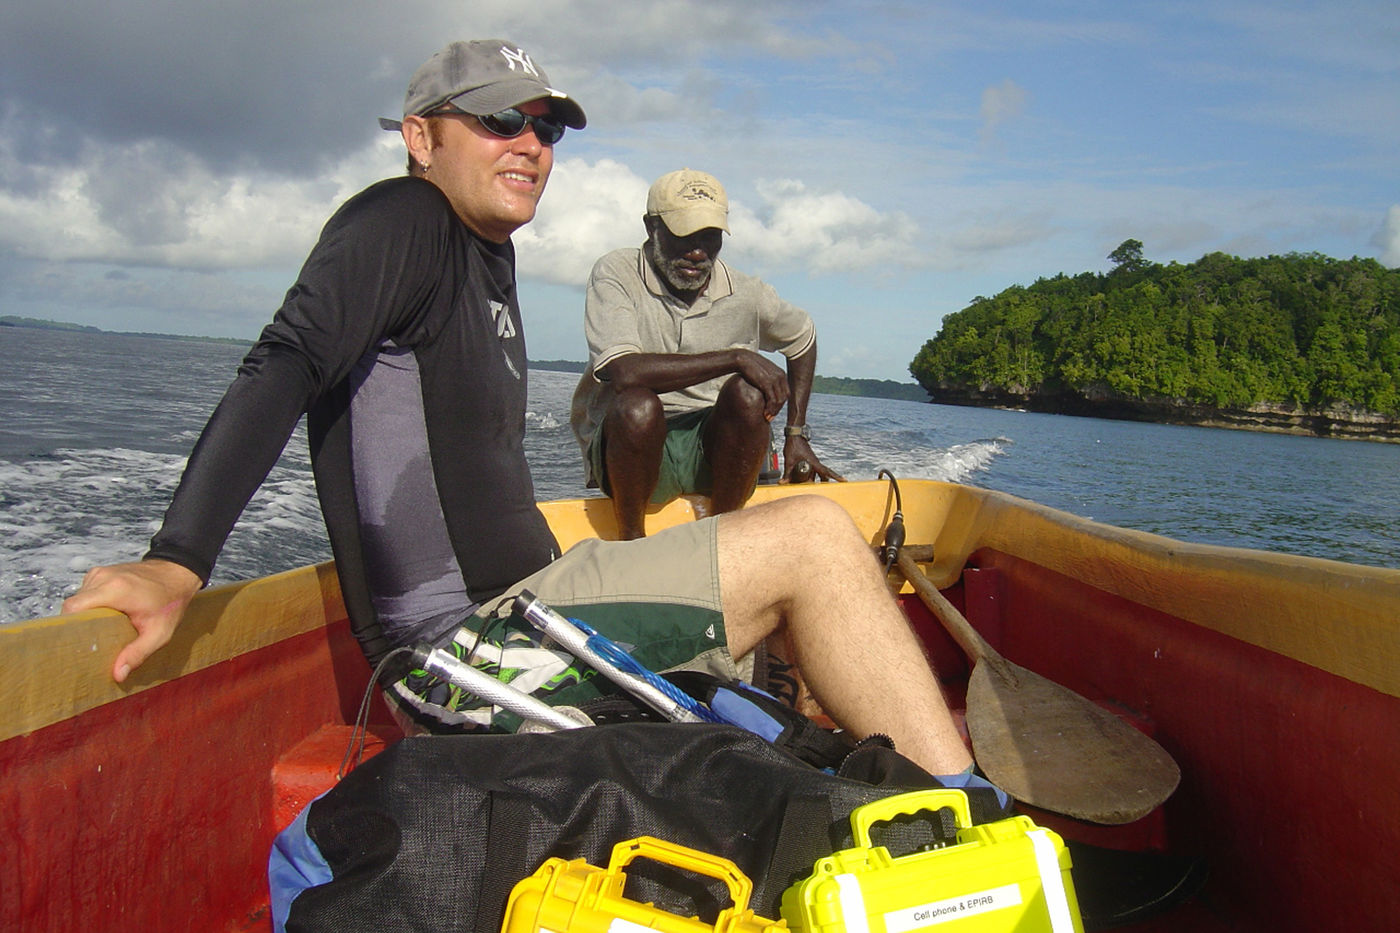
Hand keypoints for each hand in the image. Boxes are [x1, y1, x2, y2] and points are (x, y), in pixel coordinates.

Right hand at [62, 559, 202, 682]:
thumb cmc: (171, 602)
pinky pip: (87, 593)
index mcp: (114, 589)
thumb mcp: (159, 633)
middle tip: (97, 639)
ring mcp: (101, 572)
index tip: (80, 642)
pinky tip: (110, 613)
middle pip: (73, 606)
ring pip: (79, 599)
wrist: (178, 574)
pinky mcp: (101, 572)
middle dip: (82, 624)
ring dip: (88, 614)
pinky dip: (93, 604)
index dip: (72, 626)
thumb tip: (118, 674)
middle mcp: (103, 577)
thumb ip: (138, 653)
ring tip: (107, 624)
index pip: (73, 608)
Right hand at [733, 350, 788, 418]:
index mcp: (781, 374)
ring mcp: (775, 380)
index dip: (780, 403)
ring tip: (767, 417)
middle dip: (778, 409)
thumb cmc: (750, 366)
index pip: (786, 392)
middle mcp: (781, 376)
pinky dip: (770, 409)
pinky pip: (772, 400)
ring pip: (779, 400)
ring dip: (774, 411)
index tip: (773, 410)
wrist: (743, 359)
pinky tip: (765, 414)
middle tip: (770, 417)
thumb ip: (768, 379)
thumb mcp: (763, 372)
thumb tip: (767, 388)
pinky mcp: (767, 383)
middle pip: (784, 397)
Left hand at [781, 437, 845, 482]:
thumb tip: (783, 483)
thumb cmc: (794, 445)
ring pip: (817, 473)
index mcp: (814, 462)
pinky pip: (812, 471)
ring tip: (814, 487)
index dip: (836, 477)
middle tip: (830, 488)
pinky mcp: (809, 461)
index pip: (827, 472)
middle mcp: (815, 462)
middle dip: (827, 481)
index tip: (844, 481)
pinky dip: (810, 476)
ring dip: (816, 480)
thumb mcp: (789, 461)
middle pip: (824, 474)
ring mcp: (812, 462)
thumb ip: (787, 473)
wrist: (794, 435)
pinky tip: (804, 480)